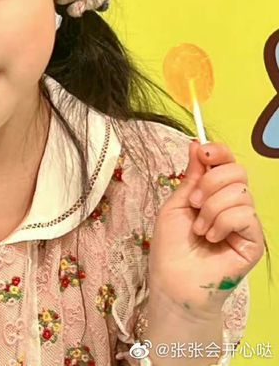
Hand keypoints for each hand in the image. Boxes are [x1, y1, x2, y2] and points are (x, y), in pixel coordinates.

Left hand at [148, 140, 264, 314]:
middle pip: (237, 171)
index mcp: (213, 191)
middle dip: (210, 183)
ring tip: (199, 229)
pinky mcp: (254, 240)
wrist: (173, 280)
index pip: (227, 162)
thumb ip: (191, 176)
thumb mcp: (176, 203)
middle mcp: (232, 203)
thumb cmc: (171, 245)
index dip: (218, 152)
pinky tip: (212, 238)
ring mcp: (245, 222)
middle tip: (194, 204)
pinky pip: (244, 215)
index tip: (203, 153)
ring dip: (211, 209)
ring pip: (239, 193)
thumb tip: (197, 145)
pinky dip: (222, 223)